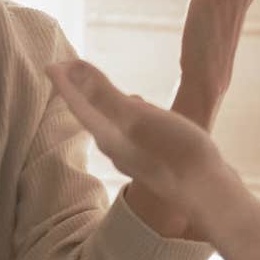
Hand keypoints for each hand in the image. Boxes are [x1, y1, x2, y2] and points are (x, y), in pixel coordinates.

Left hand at [47, 58, 243, 218]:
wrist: (209, 194)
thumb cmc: (176, 153)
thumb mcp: (137, 117)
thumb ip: (104, 94)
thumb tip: (72, 71)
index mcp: (108, 136)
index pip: (78, 104)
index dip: (64, 83)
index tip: (50, 65)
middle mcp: (116, 147)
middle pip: (90, 113)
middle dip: (77, 90)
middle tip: (66, 70)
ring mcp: (136, 154)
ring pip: (111, 122)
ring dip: (101, 100)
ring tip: (96, 83)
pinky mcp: (156, 157)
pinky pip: (131, 128)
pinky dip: (126, 111)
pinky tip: (140, 104)